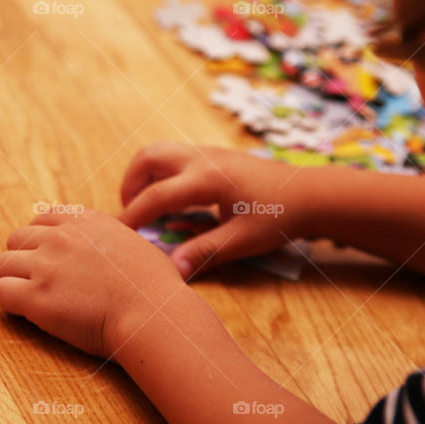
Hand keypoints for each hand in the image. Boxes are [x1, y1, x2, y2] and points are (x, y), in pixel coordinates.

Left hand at [0, 209, 185, 358]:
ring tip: (35, 299)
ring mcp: (45, 265)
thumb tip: (110, 250)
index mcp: (85, 221)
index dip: (42, 241)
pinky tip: (30, 312)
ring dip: (15, 280)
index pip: (42, 219)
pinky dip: (11, 303)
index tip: (50, 259)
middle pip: (17, 239)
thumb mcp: (135, 244)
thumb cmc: (155, 287)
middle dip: (25, 260)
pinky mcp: (35, 297)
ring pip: (3, 264)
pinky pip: (1, 292)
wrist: (152, 314)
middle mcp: (60, 237)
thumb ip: (112, 239)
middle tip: (41, 283)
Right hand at [119, 142, 308, 277]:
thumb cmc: (279, 216)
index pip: (156, 196)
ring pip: (159, 152)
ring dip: (144, 176)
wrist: (308, 193)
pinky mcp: (213, 156)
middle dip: (130, 184)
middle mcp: (202, 158)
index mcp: (208, 179)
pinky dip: (161, 174)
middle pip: (148, 157)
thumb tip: (173, 271)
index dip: (132, 216)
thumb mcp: (243, 240)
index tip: (116, 235)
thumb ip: (205, 253)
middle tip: (132, 215)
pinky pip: (174, 156)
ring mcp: (208, 153)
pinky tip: (173, 201)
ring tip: (148, 207)